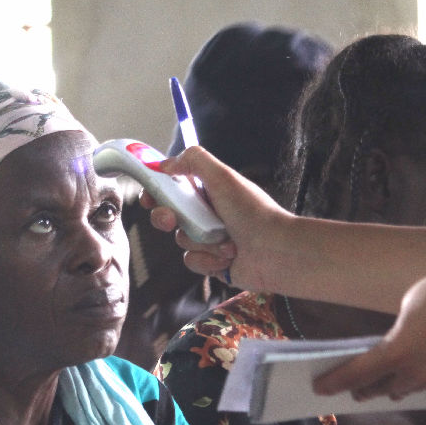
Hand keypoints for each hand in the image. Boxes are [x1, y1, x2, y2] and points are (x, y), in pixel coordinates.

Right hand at [141, 146, 295, 289]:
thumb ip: (193, 161)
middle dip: (167, 217)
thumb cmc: (253, 212)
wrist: (276, 251)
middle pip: (170, 214)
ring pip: (181, 240)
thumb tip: (165, 164)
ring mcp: (210, 240)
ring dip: (200, 240)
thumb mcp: (223, 177)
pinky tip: (227, 258)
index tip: (149, 195)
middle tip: (172, 218)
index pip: (175, 188)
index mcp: (210, 191)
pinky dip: (208, 260)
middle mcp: (209, 214)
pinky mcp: (212, 263)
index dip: (158, 191)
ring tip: (225, 240)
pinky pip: (192, 261)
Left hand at [312, 254, 425, 399]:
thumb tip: (401, 346)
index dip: (335, 383)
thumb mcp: (410, 304)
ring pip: (413, 389)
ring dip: (398, 386)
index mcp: (398, 352)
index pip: (357, 375)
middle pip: (384, 389)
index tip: (319, 389)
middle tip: (355, 390)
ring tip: (389, 383)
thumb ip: (399, 332)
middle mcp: (420, 373)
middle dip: (367, 389)